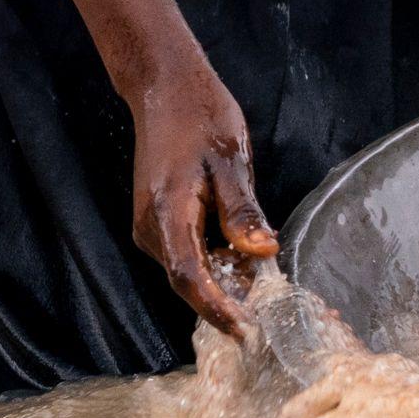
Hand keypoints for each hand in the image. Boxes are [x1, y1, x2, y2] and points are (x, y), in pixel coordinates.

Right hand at [126, 52, 281, 337]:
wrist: (164, 86)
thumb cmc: (200, 115)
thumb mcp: (231, 158)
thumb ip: (242, 209)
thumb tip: (263, 252)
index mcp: (167, 212)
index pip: (190, 277)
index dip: (218, 309)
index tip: (249, 331)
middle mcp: (149, 227)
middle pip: (188, 281)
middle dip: (227, 301)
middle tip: (270, 311)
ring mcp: (148, 225)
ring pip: (187, 270)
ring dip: (221, 282)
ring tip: (262, 284)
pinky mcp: (153, 221)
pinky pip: (184, 255)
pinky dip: (212, 263)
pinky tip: (240, 257)